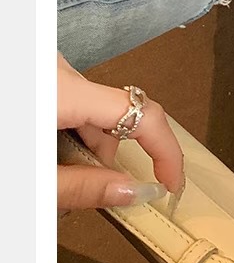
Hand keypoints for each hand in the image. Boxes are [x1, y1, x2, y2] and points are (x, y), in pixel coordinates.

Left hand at [57, 53, 184, 210]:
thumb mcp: (33, 182)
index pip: (142, 114)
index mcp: (61, 92)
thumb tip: (136, 192)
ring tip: (55, 174)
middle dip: (109, 155)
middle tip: (86, 189)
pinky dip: (70, 131)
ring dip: (87, 145)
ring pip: (94, 110)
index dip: (166, 151)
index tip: (172, 181)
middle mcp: (59, 71)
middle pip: (116, 116)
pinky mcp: (43, 75)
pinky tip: (48, 154)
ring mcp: (50, 70)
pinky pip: (74, 101)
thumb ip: (83, 188)